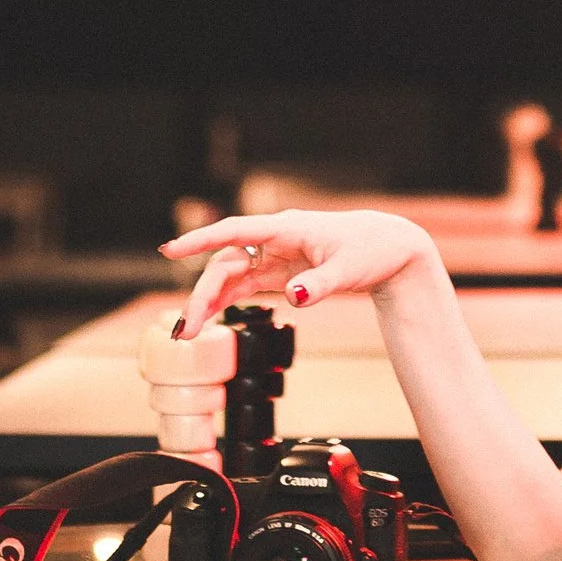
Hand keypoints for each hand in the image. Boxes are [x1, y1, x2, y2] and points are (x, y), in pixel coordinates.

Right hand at [159, 207, 434, 338]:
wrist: (390, 250)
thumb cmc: (371, 250)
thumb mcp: (349, 269)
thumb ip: (320, 284)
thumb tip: (293, 297)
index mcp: (286, 228)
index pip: (235, 231)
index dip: (201, 240)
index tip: (171, 250)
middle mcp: (274, 239)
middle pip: (226, 263)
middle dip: (203, 294)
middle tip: (186, 329)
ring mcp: (274, 255)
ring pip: (231, 276)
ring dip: (209, 301)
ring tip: (190, 332)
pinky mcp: (280, 271)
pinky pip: (244, 285)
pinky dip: (226, 301)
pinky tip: (209, 320)